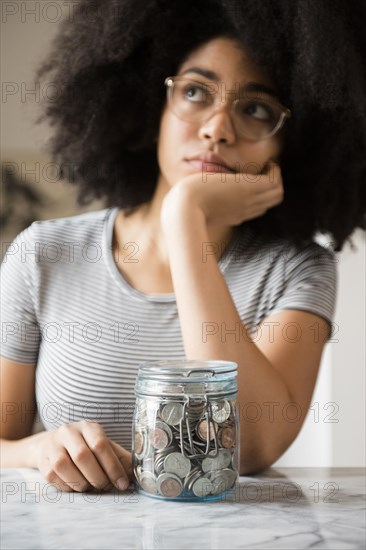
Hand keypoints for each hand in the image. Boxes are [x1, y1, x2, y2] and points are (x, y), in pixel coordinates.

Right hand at [33, 420, 132, 491]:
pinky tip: (76, 485)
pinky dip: (68, 486)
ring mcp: (52, 445)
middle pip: (82, 456)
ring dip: (81, 483)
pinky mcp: (42, 461)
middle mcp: (68, 432)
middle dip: (97, 477)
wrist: (51, 444)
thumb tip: (139, 473)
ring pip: (65, 467)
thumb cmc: (85, 447)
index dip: (113, 466)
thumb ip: (120, 458)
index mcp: (88, 426)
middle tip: (105, 486)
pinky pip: (54, 477)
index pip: (100, 444)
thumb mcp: (103, 446)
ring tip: (90, 486)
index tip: (122, 483)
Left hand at [161, 162, 283, 228]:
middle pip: (270, 201)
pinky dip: (274, 170)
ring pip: (276, 193)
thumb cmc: (180, 208)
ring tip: (265, 165)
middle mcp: (243, 210)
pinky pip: (275, 181)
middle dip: (271, 184)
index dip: (257, 194)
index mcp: (231, 215)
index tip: (250, 180)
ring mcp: (247, 200)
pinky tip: (263, 162)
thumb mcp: (191, 202)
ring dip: (274, 176)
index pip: (256, 208)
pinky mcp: (248, 189)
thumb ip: (196, 196)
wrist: (183, 211)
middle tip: (262, 169)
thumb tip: (189, 182)